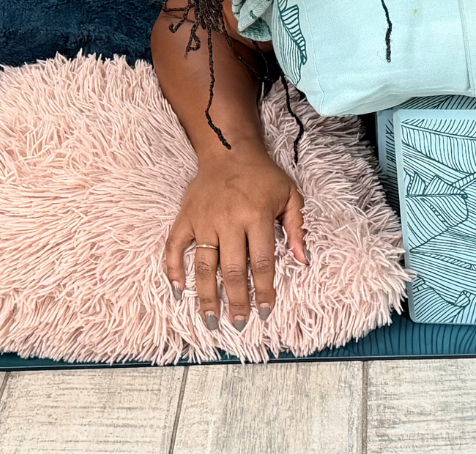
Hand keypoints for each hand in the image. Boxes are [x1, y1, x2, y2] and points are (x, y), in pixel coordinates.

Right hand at [163, 146, 306, 330]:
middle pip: (232, 270)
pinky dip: (173, 269)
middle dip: (237, 301)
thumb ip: (297, 227)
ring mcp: (204, 220)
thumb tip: (302, 259)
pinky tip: (178, 291)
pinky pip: (174, 247)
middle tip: (239, 323)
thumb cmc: (263, 176)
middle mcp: (229, 221)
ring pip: (203, 266)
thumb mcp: (290, 195)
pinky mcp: (186, 218)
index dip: (264, 290)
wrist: (229, 150)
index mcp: (257, 216)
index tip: (266, 311)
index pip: (261, 263)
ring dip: (207, 296)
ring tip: (211, 320)